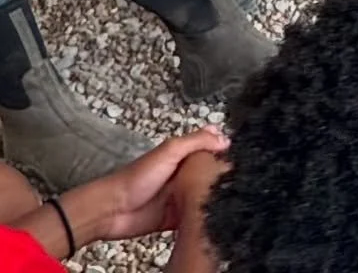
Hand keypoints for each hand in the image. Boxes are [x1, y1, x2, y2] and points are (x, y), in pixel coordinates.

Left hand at [72, 127, 228, 243]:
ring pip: (206, 195)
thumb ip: (196, 142)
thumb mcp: (169, 151)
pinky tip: (219, 216)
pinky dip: (205, 216)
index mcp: (183, 154)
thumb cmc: (136, 177)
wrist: (114, 210)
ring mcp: (181, 196)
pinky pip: (196, 216)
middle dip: (225, 173)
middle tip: (244, 176)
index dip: (224, 148)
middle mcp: (184, 174)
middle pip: (211, 172)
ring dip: (217, 196)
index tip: (243, 151)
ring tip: (238, 195)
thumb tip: (224, 139)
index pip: (209, 147)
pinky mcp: (176, 218)